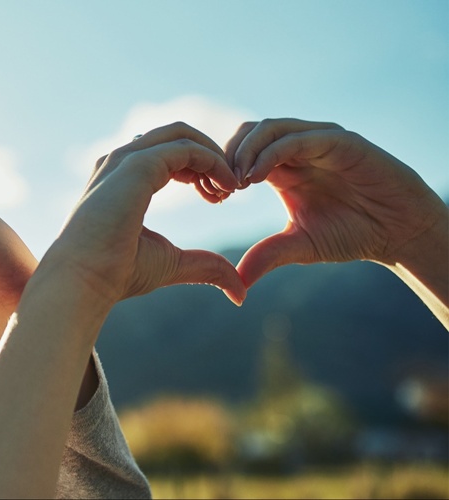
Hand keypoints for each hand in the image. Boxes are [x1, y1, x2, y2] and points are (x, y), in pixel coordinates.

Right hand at [44, 122, 245, 307]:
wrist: (85, 279)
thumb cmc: (115, 274)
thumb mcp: (170, 263)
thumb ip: (203, 265)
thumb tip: (239, 290)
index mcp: (123, 179)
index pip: (168, 153)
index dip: (200, 169)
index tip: (218, 198)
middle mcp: (121, 162)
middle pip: (177, 135)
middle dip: (210, 156)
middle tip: (229, 189)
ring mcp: (127, 160)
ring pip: (182, 135)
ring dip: (214, 156)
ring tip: (230, 187)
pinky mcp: (138, 166)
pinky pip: (186, 149)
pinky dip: (212, 162)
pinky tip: (224, 188)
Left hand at [226, 118, 448, 288]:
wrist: (400, 232)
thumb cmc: (353, 234)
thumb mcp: (300, 245)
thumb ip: (268, 255)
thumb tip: (236, 283)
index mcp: (282, 167)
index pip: (239, 151)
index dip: (220, 169)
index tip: (212, 197)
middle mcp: (297, 148)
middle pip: (248, 133)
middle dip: (227, 157)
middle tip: (219, 189)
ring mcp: (319, 140)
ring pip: (269, 129)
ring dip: (245, 153)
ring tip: (236, 185)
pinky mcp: (340, 141)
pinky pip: (298, 138)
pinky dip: (271, 154)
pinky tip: (256, 179)